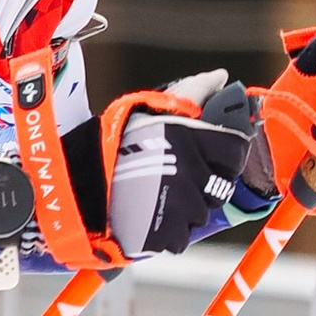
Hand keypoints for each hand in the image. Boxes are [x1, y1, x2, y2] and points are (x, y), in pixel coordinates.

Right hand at [95, 74, 261, 255]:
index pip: (236, 152)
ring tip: (158, 197)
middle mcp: (192, 172)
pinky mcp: (164, 233)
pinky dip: (167, 232)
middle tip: (177, 179)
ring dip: (184, 210)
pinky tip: (149, 216)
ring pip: (200, 215)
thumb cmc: (119, 140)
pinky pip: (179, 238)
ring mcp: (180, 206)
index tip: (211, 158)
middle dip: (203, 185)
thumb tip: (222, 77)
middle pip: (219, 188)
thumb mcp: (156, 107)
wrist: (79, 178)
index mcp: (194, 139)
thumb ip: (194, 91)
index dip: (225, 156)